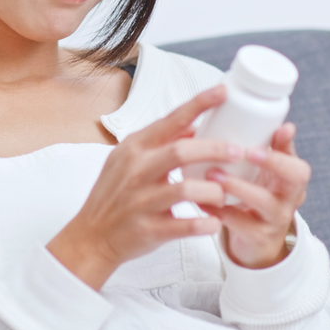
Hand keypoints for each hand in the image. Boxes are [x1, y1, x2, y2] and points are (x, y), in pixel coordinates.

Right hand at [47, 85, 241, 290]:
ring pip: (186, 189)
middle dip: (215, 149)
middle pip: (181, 152)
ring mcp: (141, 201)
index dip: (199, 104)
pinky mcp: (148, 229)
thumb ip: (159, 143)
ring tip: (224, 194)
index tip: (223, 91)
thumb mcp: (127, 160)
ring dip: (213, 191)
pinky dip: (205, 224)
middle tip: (238, 151)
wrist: (91, 237)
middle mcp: (136, 171)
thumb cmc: (113, 196)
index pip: (170, 120)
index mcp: (133, 149)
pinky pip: (185, 225)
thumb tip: (192, 127)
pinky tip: (215, 222)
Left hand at [205, 122, 309, 268]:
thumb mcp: (269, 174)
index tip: (272, 133)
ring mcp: (275, 219)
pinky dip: (218, 210)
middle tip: (246, 152)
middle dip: (272, 163)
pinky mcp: (257, 237)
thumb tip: (283, 123)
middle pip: (294, 179)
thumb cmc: (260, 196)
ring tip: (214, 174)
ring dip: (238, 186)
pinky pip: (238, 224)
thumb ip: (273, 149)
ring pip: (264, 202)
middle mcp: (289, 199)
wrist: (257, 242)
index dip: (285, 150)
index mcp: (292, 180)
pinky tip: (201, 199)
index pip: (299, 164)